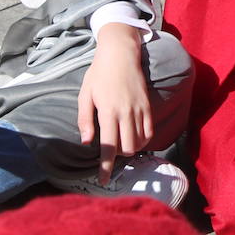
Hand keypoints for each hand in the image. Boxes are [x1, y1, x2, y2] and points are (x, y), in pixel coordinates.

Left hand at [78, 23, 152, 184]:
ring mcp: (139, 109)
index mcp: (108, 111)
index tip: (103, 180)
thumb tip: (87, 142)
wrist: (121, 54)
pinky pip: (149, 132)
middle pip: (127, 149)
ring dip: (130, 149)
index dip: (106, 167)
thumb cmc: (99, 73)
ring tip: (121, 144)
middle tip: (110, 152)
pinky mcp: (148, 106)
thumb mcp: (85, 94)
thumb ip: (85, 120)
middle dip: (118, 157)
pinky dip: (143, 141)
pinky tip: (134, 139)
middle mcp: (126, 113)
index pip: (109, 147)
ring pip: (139, 143)